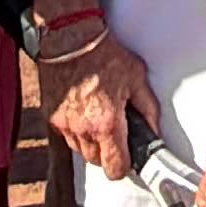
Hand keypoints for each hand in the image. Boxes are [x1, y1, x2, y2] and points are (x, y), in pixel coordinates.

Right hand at [46, 31, 146, 185]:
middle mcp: (83, 129)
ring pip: (80, 151)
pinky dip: (75, 131)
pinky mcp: (51, 117)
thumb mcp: (136, 77)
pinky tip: (82, 111)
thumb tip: (154, 130)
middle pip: (97, 162)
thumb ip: (148, 108)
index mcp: (107, 123)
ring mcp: (64, 125)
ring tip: (97, 118)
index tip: (128, 159)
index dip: (124, 166)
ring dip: (90, 143)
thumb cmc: (102, 54)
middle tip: (115, 133)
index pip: (115, 168)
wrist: (69, 37)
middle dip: (108, 153)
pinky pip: (66, 136)